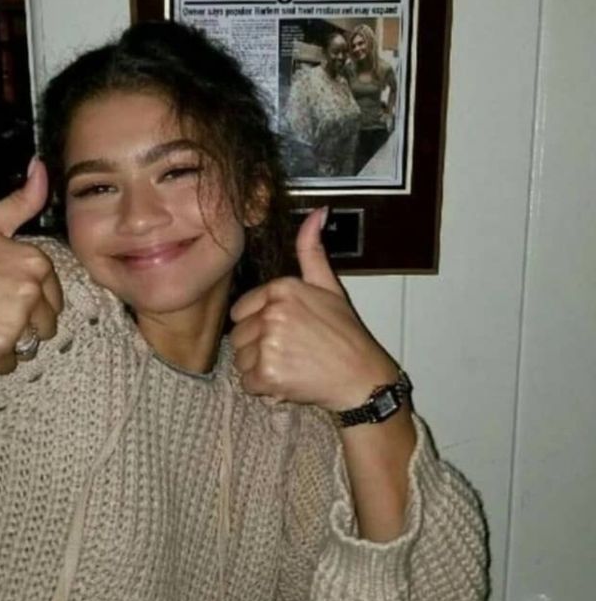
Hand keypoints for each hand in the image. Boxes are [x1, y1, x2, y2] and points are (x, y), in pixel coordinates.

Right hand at [0, 158, 63, 373]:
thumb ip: (21, 201)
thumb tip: (40, 168)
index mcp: (35, 262)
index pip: (54, 293)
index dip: (34, 297)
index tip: (10, 294)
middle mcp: (31, 292)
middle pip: (48, 321)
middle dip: (29, 320)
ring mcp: (15, 322)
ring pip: (34, 343)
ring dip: (17, 340)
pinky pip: (12, 363)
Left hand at [230, 208, 397, 411]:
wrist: (362, 378)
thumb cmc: (345, 334)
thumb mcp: (328, 286)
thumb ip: (312, 250)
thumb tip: (318, 212)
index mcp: (282, 288)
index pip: (240, 310)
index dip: (258, 325)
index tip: (284, 332)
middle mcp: (273, 312)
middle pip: (238, 335)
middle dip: (258, 348)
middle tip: (291, 351)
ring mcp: (270, 343)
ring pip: (240, 360)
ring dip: (259, 369)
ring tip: (291, 365)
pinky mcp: (268, 372)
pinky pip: (247, 382)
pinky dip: (263, 388)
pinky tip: (287, 382)